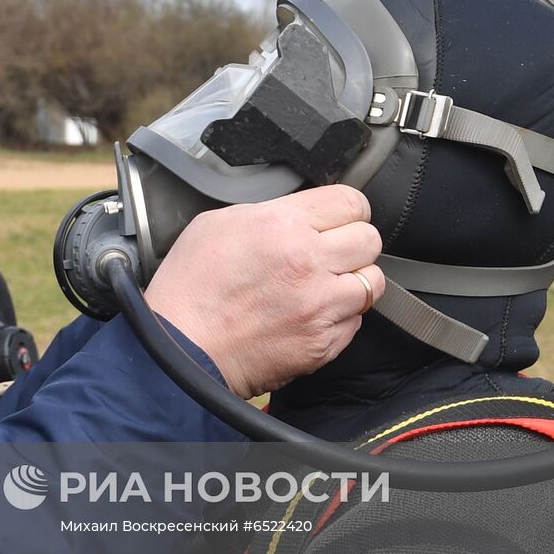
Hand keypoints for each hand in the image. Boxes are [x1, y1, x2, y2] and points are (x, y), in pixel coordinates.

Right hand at [143, 185, 385, 399]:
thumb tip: (296, 215)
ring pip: (372, 282)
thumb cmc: (189, 290)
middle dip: (352, 243)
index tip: (337, 219)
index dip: (344, 209)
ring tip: (323, 286)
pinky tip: (309, 315)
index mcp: (282, 225)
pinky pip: (355, 321)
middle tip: (330, 253)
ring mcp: (320, 306)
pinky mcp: (323, 343)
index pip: (351, 201)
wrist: (180, 351)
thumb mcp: (217, 224)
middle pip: (369, 239)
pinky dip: (339, 317)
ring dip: (352, 282)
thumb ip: (268, 213)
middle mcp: (308, 262)